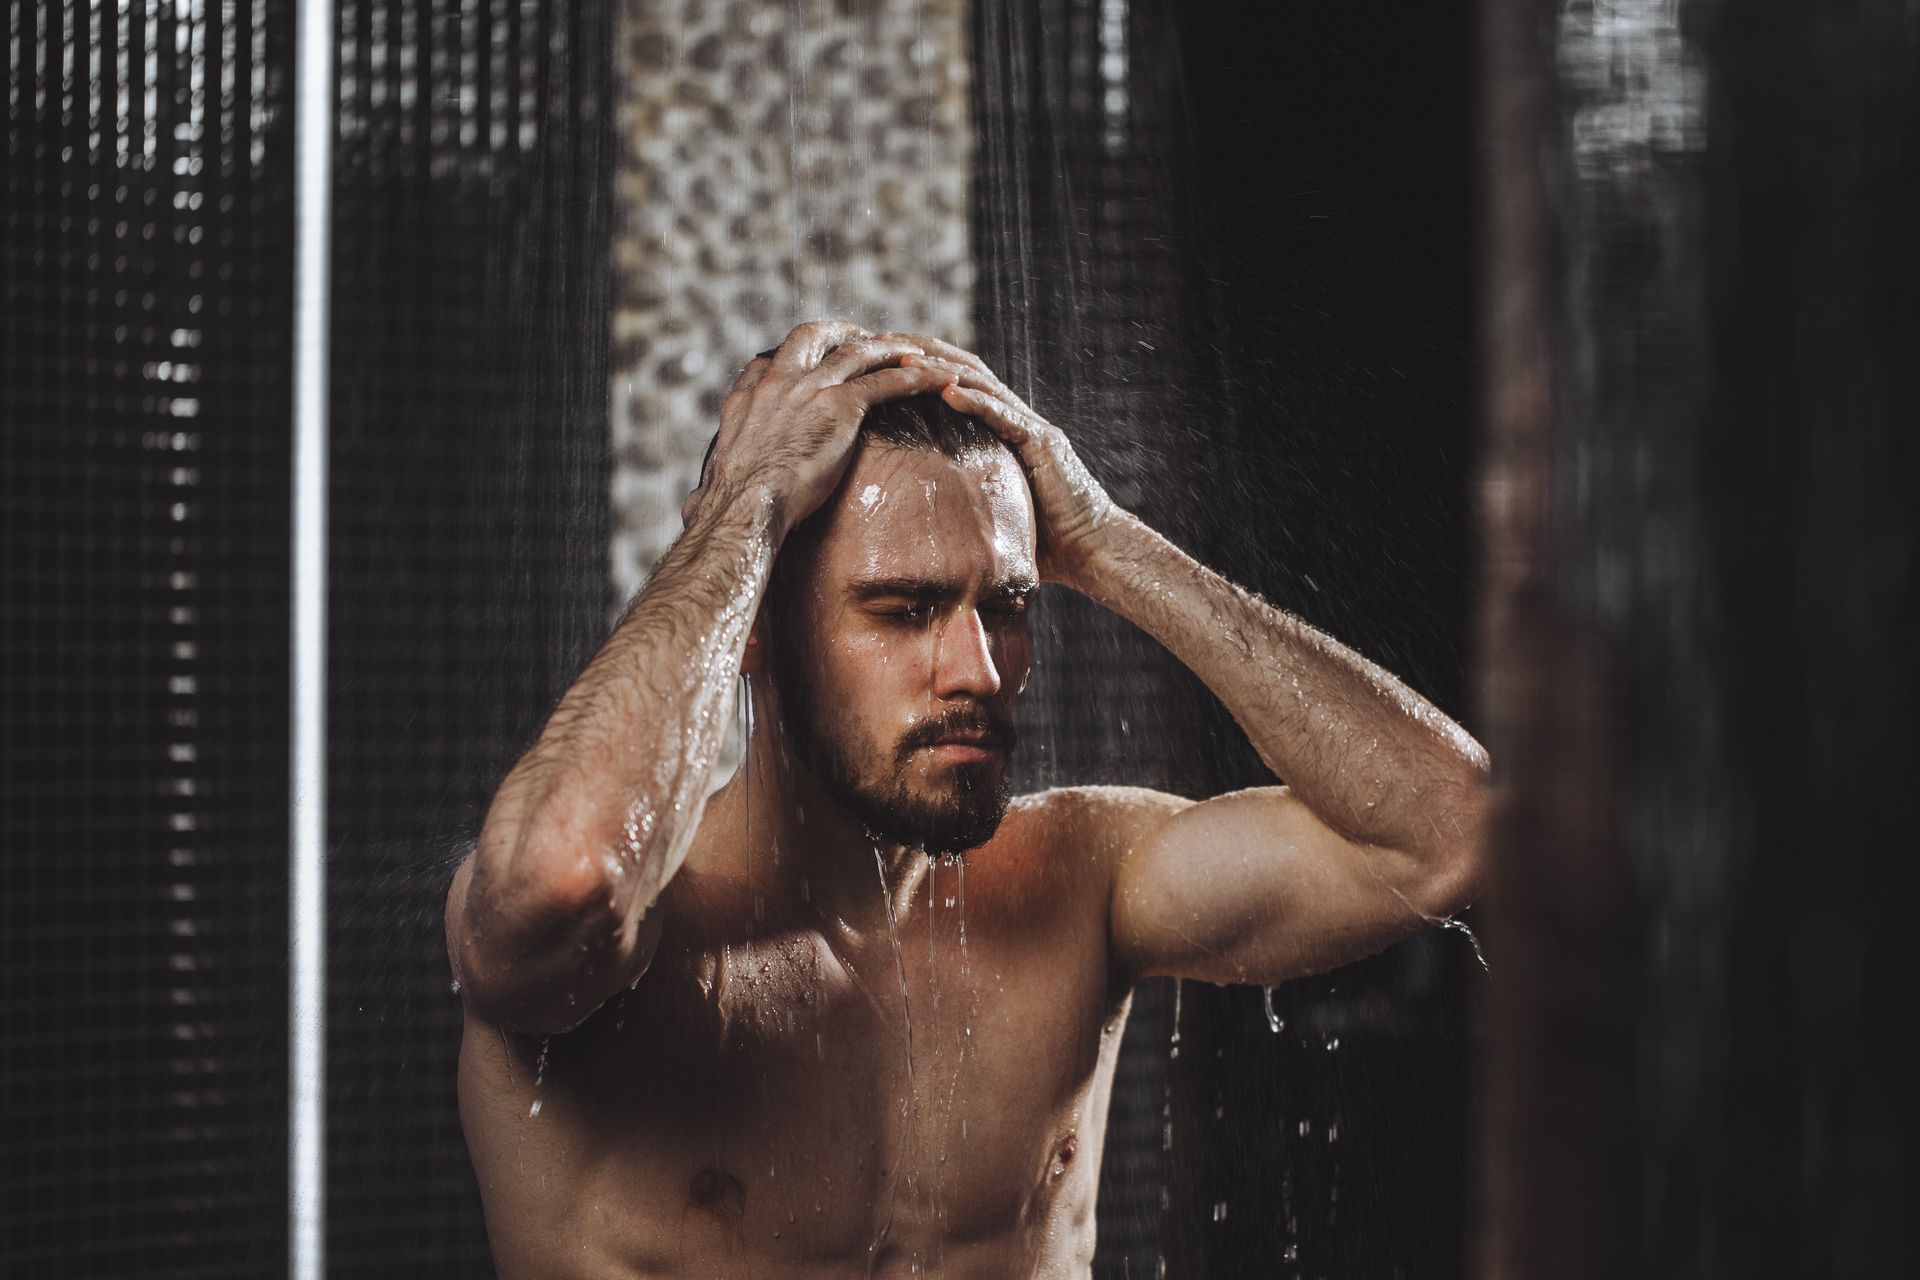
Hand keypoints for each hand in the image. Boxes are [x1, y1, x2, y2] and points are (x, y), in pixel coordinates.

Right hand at [686, 321, 953, 536]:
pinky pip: (887, 381)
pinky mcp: (841, 406)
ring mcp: (810, 389)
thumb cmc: (728, 510)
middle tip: (862, 336)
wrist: (746, 506)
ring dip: (888, 348)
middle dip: (839, 331)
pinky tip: (936, 378)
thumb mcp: (709, 488)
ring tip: (913, 350)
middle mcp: (777, 383)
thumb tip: (690, 509)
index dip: (787, 358)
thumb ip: (704, 491)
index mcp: (745, 400)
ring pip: (858, 352)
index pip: (765, 363)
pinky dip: (915, 377)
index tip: (803, 361)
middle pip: (811, 336)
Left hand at [888, 334, 1120, 583]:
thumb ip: (958, 499)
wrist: (1091, 550)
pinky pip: (1005, 416)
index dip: (922, 368)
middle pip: (965, 372)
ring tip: (906, 360)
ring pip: (983, 385)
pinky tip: (947, 391)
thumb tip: (912, 516)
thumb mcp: (988, 512)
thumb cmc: (1041, 540)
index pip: (956, 385)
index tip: (882, 361)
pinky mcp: (1044, 444)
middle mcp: (1017, 419)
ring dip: (942, 369)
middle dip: (924, 354)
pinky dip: (976, 402)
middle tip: (883, 343)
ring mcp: (1032, 428)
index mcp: (1001, 431)